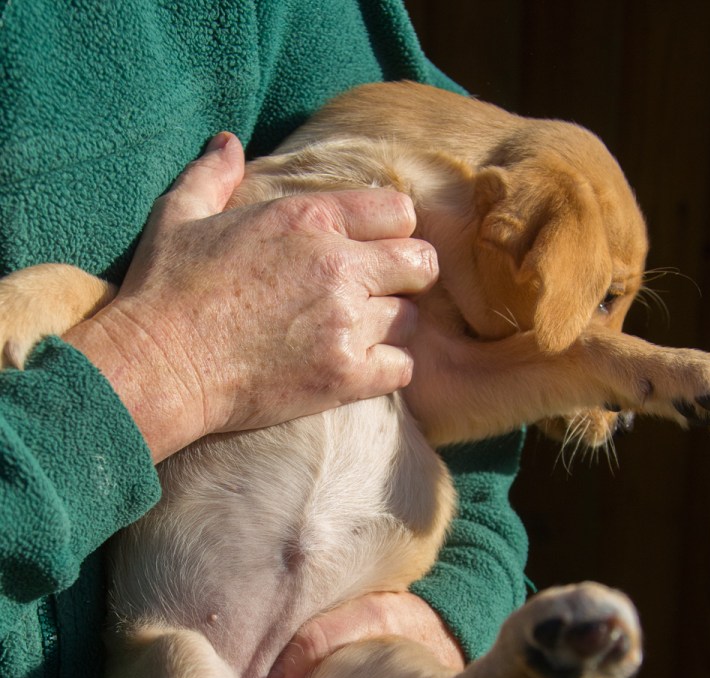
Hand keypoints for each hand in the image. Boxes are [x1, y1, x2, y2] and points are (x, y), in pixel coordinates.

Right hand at [65, 132, 438, 460]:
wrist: (159, 366)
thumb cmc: (165, 289)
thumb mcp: (180, 215)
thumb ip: (213, 175)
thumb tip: (226, 142)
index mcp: (309, 218)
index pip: (399, 212)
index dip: (392, 232)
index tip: (372, 252)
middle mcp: (338, 265)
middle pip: (421, 264)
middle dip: (407, 278)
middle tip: (378, 296)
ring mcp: (345, 322)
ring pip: (412, 320)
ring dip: (390, 328)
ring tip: (357, 336)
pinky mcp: (344, 375)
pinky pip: (403, 369)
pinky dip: (388, 370)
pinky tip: (359, 370)